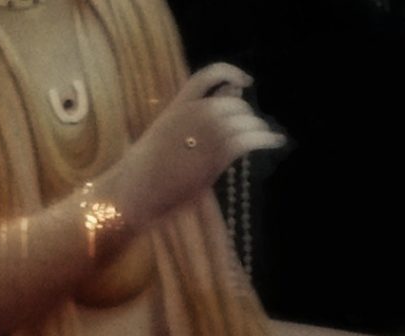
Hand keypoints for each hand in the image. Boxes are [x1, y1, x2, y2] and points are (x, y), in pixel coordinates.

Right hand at [109, 63, 283, 227]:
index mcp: (174, 108)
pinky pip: (246, 139)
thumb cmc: (143, 172)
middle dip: (246, 113)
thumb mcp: (164, 137)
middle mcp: (189, 115)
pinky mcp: (211, 157)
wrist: (131, 194)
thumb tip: (220, 102)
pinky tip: (274, 142)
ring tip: (267, 136)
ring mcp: (200, 134)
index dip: (229, 73)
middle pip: (230, 101)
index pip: (205, 77)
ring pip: (241, 119)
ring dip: (257, 127)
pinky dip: (264, 138)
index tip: (245, 82)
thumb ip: (190, 120)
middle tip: (253, 127)